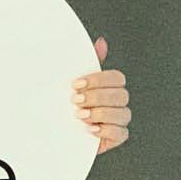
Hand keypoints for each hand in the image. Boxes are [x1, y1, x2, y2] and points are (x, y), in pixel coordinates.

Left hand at [72, 35, 129, 154]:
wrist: (57, 128)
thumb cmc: (68, 101)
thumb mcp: (75, 80)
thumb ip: (89, 61)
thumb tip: (101, 43)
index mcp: (109, 84)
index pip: (117, 77)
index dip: (98, 80)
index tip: (76, 84)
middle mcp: (117, 101)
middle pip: (120, 95)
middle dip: (96, 97)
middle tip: (76, 100)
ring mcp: (119, 119)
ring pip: (123, 114)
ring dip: (99, 114)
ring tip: (80, 115)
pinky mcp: (116, 137)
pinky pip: (121, 133)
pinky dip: (105, 130)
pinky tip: (89, 128)